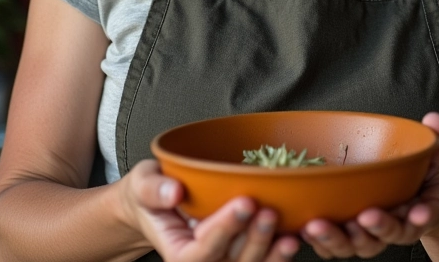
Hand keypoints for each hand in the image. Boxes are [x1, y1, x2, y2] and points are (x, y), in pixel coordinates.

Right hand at [121, 159, 299, 261]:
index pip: (201, 251)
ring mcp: (223, 261)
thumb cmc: (150, 192)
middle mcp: (203, 261)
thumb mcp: (143, 184)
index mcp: (177, 252)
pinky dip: (278, 256)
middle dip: (253, 240)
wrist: (158, 204)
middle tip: (269, 212)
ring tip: (290, 235)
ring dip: (271, 254)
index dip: (224, 229)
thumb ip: (154, 189)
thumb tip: (173, 192)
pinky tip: (295, 239)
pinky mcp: (240, 255)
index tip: (244, 202)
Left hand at [300, 113, 438, 258]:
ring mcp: (374, 233)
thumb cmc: (432, 172)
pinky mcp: (354, 232)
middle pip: (385, 237)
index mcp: (425, 210)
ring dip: (336, 239)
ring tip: (317, 226)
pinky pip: (337, 245)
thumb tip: (434, 120)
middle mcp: (399, 227)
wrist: (425, 195)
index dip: (421, 217)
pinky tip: (303, 231)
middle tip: (360, 218)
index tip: (417, 212)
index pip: (423, 217)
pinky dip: (321, 243)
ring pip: (356, 245)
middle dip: (372, 230)